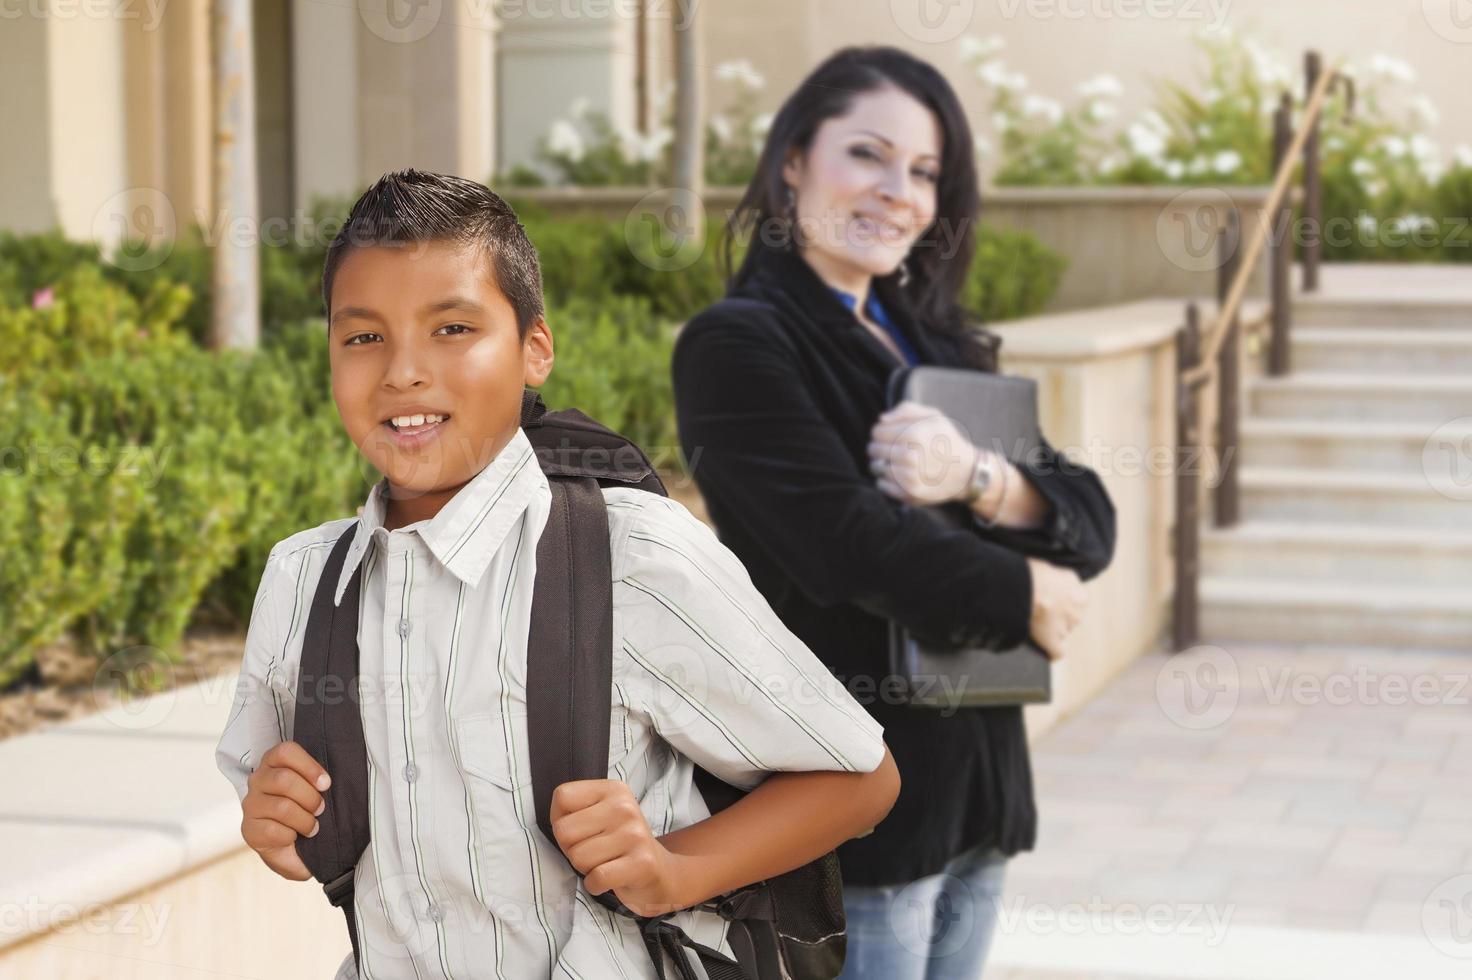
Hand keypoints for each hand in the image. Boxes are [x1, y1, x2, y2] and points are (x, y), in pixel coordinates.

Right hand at [241, 740, 330, 880]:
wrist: (293, 848)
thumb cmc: (306, 811)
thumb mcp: (314, 790)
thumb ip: (317, 779)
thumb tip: (326, 781)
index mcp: (274, 763)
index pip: (286, 751)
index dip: (309, 766)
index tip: (325, 784)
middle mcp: (258, 780)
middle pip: (284, 779)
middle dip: (310, 797)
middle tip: (320, 809)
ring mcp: (251, 804)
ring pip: (282, 807)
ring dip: (304, 820)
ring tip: (311, 827)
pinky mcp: (249, 829)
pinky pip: (273, 830)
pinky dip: (290, 835)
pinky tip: (293, 836)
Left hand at [551, 778, 687, 917]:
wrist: (660, 871)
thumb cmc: (619, 844)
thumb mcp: (600, 815)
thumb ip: (574, 811)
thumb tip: (556, 825)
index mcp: (613, 789)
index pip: (562, 797)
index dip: (561, 819)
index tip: (581, 830)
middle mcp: (625, 807)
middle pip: (564, 831)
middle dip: (572, 848)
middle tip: (594, 851)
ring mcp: (635, 834)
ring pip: (578, 857)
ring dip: (586, 868)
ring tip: (605, 863)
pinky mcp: (642, 863)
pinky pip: (596, 878)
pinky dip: (595, 885)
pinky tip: (610, 878)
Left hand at [867, 400, 978, 505]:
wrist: (967, 473)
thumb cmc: (947, 441)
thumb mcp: (934, 416)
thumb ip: (906, 410)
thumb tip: (881, 419)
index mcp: (913, 434)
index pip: (876, 432)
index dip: (883, 432)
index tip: (893, 436)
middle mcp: (909, 457)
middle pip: (873, 450)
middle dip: (881, 448)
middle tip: (896, 450)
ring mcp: (908, 478)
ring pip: (875, 468)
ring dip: (883, 464)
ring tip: (900, 463)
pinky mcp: (908, 494)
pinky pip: (881, 484)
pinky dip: (887, 480)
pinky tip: (902, 475)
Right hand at [1026, 557, 1086, 660]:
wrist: (1026, 588)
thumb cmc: (1034, 574)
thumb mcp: (1051, 568)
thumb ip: (1057, 579)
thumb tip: (1049, 582)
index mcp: (1080, 594)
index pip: (1075, 601)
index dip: (1062, 600)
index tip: (1050, 599)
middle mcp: (1077, 612)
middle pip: (1070, 618)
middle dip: (1058, 617)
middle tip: (1039, 611)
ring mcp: (1066, 629)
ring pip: (1062, 633)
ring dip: (1052, 631)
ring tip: (1033, 625)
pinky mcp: (1054, 642)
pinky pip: (1056, 652)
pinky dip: (1050, 652)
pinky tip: (1044, 650)